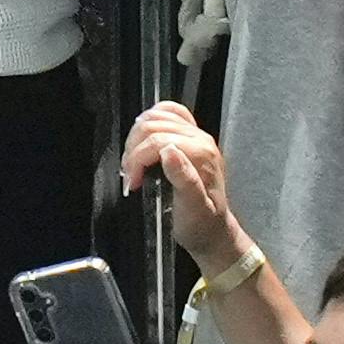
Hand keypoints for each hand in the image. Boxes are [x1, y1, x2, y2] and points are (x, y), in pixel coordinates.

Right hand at [122, 103, 252, 271]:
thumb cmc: (201, 224)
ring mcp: (195, 135)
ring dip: (136, 138)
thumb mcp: (193, 209)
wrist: (213, 230)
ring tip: (133, 163)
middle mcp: (200, 139)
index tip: (132, 183)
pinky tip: (142, 138)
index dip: (137, 160)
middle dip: (134, 150)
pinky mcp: (189, 137)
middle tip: (130, 175)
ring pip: (156, 117)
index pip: (157, 141)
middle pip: (153, 125)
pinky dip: (151, 120)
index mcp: (201, 153)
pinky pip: (168, 113)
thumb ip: (184, 180)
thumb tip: (169, 152)